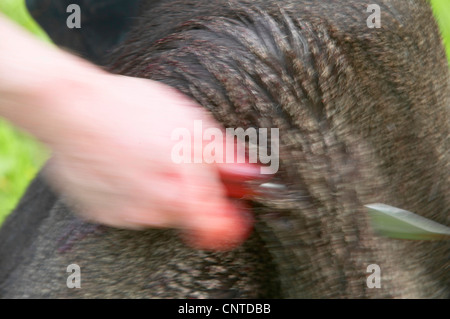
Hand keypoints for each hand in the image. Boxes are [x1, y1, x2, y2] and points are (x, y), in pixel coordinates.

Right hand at [44, 74, 256, 249]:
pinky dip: (131, 188)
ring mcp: (125, 212)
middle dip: (189, 190)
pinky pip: (127, 204)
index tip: (233, 209)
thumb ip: (224, 156)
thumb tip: (248, 173)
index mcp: (183, 193)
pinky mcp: (100, 209)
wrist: (73, 109)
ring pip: (155, 207)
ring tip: (145, 153)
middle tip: (178, 158)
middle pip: (186, 212)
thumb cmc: (132, 110)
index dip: (229, 219)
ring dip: (158, 187)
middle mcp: (155, 210)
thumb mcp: (191, 124)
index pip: (218, 228)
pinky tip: (124, 162)